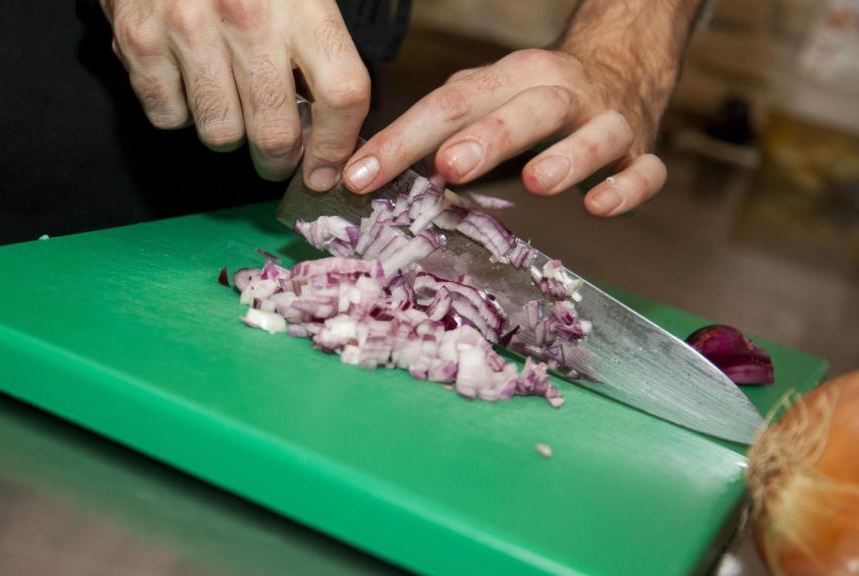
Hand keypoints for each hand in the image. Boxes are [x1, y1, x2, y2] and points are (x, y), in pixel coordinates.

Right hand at [102, 0, 370, 188]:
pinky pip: (167, 116)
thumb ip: (319, 47)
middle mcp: (248, 17)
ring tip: (226, 99)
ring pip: (220, 135)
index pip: (341, 94)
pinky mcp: (140, 40)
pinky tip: (184, 77)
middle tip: (276, 155)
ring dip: (227, 131)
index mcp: (301, 2)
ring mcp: (188, 29)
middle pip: (275, 133)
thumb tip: (335, 127)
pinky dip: (178, 111)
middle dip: (278, 159)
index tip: (327, 170)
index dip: (337, 146)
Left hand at [342, 48, 668, 216]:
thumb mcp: (485, 100)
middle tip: (448, 167)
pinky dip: (627, 188)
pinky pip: (645, 170)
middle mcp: (560, 93)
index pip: (449, 105)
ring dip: (566, 157)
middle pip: (526, 109)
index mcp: (511, 79)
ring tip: (535, 182)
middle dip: (487, 138)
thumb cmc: (533, 100)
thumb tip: (369, 172)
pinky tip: (600, 207)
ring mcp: (606, 121)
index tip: (359, 176)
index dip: (402, 141)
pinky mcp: (639, 152)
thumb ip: (439, 131)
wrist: (621, 65)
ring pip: (593, 134)